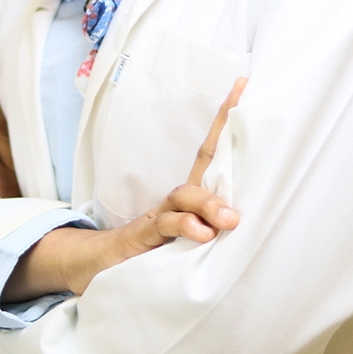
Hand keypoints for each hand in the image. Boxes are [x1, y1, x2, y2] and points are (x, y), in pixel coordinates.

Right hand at [6, 76, 247, 299]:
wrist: (104, 268)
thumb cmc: (158, 252)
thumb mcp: (194, 240)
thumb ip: (214, 227)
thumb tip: (248, 220)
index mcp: (193, 196)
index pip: (214, 153)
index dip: (227, 121)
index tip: (243, 85)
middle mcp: (177, 198)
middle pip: (202, 158)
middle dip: (222, 129)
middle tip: (247, 113)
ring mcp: (159, 213)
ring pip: (184, 196)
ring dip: (208, 203)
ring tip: (230, 219)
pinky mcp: (143, 235)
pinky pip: (165, 226)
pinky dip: (184, 226)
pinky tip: (202, 235)